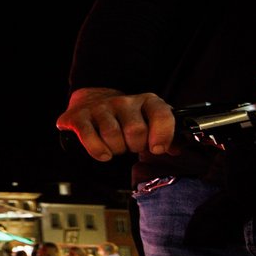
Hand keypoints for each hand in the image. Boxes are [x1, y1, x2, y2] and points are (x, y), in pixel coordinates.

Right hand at [55, 87, 175, 160]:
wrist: (91, 101)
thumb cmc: (125, 117)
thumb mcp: (148, 121)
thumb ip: (165, 135)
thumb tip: (176, 149)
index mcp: (146, 101)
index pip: (161, 115)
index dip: (162, 135)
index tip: (157, 149)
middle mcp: (124, 101)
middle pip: (136, 130)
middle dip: (135, 146)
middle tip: (131, 146)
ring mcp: (100, 108)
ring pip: (112, 135)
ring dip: (116, 149)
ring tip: (116, 148)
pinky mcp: (79, 117)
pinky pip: (89, 137)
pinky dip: (98, 150)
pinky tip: (103, 154)